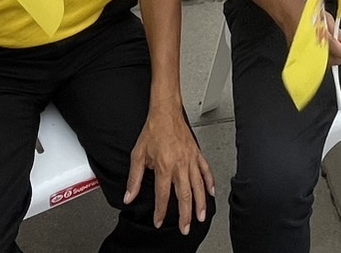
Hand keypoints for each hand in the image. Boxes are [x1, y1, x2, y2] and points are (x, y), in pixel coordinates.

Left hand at [124, 109, 214, 233]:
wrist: (166, 112)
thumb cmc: (153, 130)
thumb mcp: (138, 155)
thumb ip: (134, 178)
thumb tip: (129, 196)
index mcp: (164, 166)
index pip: (163, 195)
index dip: (161, 211)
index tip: (159, 221)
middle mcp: (179, 165)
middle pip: (185, 196)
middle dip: (185, 215)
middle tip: (185, 228)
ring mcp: (191, 160)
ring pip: (198, 186)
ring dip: (200, 204)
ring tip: (200, 217)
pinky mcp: (197, 154)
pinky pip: (206, 171)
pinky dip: (210, 183)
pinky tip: (211, 192)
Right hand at [279, 1, 340, 66]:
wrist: (287, 11)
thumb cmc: (304, 11)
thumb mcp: (326, 17)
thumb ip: (336, 31)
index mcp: (316, 32)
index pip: (334, 47)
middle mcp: (309, 43)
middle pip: (328, 59)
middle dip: (338, 57)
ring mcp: (302, 50)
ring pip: (320, 62)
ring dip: (330, 59)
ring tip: (335, 52)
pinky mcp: (298, 53)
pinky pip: (312, 60)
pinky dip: (320, 58)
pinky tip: (324, 52)